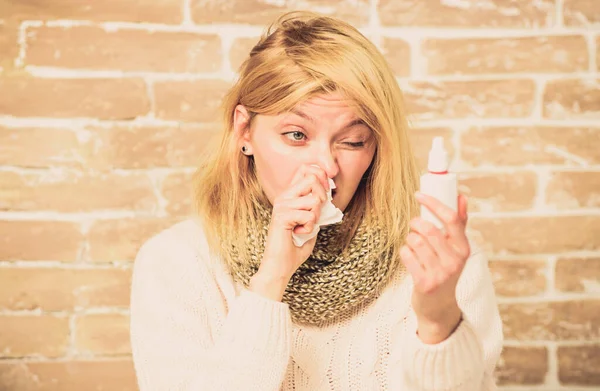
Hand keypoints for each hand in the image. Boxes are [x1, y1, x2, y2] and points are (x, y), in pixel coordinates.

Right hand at [250, 164, 329, 300]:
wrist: (280, 265)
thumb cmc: (295, 246)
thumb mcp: (310, 221)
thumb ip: (316, 206)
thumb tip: (328, 191)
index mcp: (289, 195)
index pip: (305, 170)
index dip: (320, 176)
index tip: (325, 194)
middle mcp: (283, 196)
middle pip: (311, 179)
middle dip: (322, 197)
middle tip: (315, 215)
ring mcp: (281, 205)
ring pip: (313, 200)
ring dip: (315, 217)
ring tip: (304, 227)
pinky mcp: (281, 217)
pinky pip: (308, 216)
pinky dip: (309, 228)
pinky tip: (299, 234)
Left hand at [400, 192, 470, 343]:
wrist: (439, 307)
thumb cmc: (445, 270)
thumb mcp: (456, 250)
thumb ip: (459, 225)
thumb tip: (461, 197)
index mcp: (464, 249)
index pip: (452, 219)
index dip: (433, 203)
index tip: (418, 194)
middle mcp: (455, 261)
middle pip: (429, 229)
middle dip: (416, 223)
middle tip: (414, 226)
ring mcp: (440, 273)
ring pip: (415, 241)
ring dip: (409, 239)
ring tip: (413, 244)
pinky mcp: (424, 283)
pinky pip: (406, 256)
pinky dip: (404, 252)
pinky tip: (409, 257)